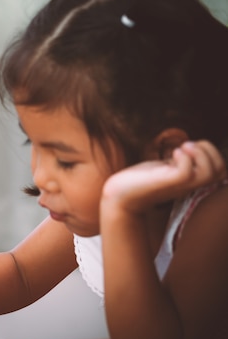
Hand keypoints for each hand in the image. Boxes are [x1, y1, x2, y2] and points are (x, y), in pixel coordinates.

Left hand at [102, 140, 225, 213]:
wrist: (120, 193)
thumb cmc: (142, 179)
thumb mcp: (167, 167)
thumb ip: (181, 160)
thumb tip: (192, 145)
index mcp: (192, 180)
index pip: (221, 170)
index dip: (213, 153)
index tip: (191, 146)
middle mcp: (190, 184)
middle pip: (221, 170)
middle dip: (210, 150)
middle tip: (187, 145)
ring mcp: (179, 185)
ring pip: (210, 172)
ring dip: (200, 153)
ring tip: (182, 147)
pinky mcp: (166, 183)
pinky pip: (186, 172)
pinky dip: (183, 158)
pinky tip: (171, 153)